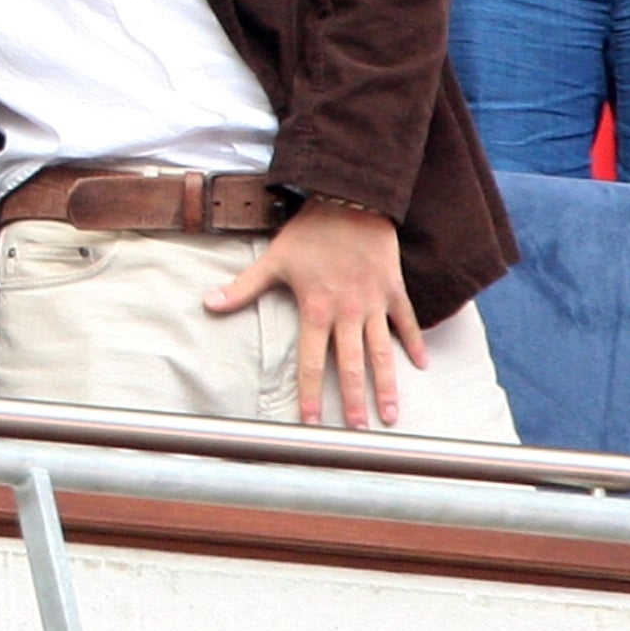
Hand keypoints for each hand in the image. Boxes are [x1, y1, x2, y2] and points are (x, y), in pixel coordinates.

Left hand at [204, 201, 426, 428]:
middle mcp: (347, 312)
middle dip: (354, 401)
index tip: (312, 424)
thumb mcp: (274, 259)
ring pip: (381, 351)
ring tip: (392, 414)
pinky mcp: (393, 288)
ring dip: (386, 384)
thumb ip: (243, 287)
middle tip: (359, 432)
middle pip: (351, 365)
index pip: (310, 362)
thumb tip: (208, 304)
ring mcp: (373, 302)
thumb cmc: (309, 231)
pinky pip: (407, 321)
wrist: (350, 199)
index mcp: (316, 309)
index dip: (309, 395)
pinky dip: (414, 342)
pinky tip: (421, 366)